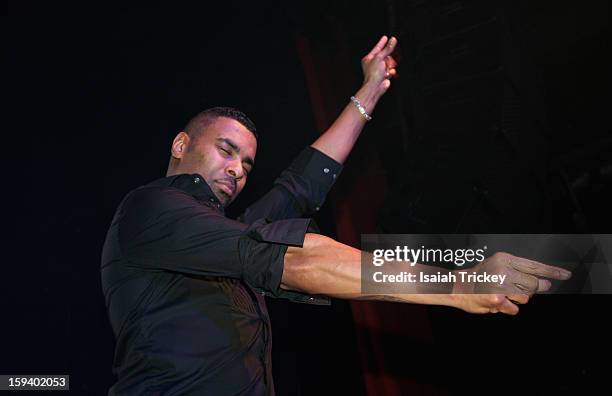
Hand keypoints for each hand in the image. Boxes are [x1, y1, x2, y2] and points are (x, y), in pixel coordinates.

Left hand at [361, 35, 397, 95]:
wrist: (375, 87)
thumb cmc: (373, 73)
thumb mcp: (380, 58)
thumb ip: (387, 48)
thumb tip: (392, 40)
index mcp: (369, 59)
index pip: (377, 48)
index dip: (382, 43)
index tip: (385, 37)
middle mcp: (373, 64)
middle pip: (385, 55)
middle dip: (388, 58)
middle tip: (389, 58)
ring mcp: (379, 70)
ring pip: (388, 63)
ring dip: (389, 66)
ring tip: (387, 68)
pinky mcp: (384, 75)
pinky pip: (390, 70)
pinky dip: (390, 71)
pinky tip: (388, 74)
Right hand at [451, 252, 571, 314]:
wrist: (455, 287)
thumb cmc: (477, 278)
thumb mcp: (497, 266)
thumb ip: (518, 272)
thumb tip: (542, 282)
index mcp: (505, 259)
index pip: (534, 265)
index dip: (552, 271)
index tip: (564, 275)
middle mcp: (504, 270)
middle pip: (533, 284)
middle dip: (533, 290)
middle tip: (520, 289)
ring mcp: (500, 285)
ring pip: (525, 298)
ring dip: (516, 299)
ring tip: (503, 294)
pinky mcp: (497, 299)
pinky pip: (514, 308)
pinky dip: (508, 308)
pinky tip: (497, 302)